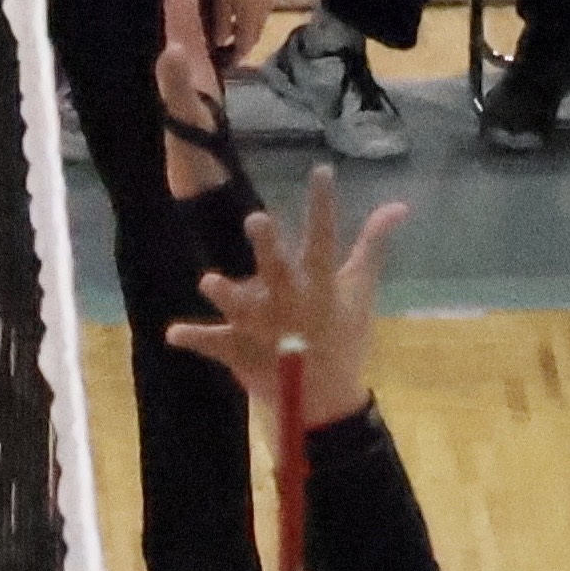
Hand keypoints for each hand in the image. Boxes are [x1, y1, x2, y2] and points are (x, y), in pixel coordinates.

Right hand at [155, 0, 232, 163]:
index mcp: (194, 65)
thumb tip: (170, 47)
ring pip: (186, 31)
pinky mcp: (187, 96)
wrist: (208, 186)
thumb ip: (178, 85)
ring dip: (181, 5)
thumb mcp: (186, 118)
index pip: (184, 14)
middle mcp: (195, 66)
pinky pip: (180, 55)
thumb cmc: (197, 155)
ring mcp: (192, 81)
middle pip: (188, 16)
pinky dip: (176, 35)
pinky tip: (174, 35)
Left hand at [167, 161, 403, 432]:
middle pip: (278, 271)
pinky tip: (172, 332)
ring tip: (208, 279)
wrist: (324, 399)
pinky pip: (213, 344)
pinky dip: (193, 338)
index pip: (325, 239)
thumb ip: (372, 246)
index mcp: (322, 288)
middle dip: (268, 247)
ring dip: (226, 294)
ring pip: (243, 309)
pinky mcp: (240, 353)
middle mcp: (292, 305)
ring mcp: (264, 330)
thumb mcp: (360, 291)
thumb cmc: (343, 338)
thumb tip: (397, 205)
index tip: (320, 171)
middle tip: (256, 219)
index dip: (323, 206)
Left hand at [214, 0, 277, 59]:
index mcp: (255, 15)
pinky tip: (237, 13)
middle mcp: (267, 9)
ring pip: (258, 22)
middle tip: (224, 54)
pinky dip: (248, 17)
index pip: (247, 46)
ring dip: (245, 31)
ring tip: (228, 36)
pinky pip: (260, 9)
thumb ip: (222, 21)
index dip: (236, 58)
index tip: (224, 67)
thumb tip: (221, 43)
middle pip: (255, 35)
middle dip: (241, 45)